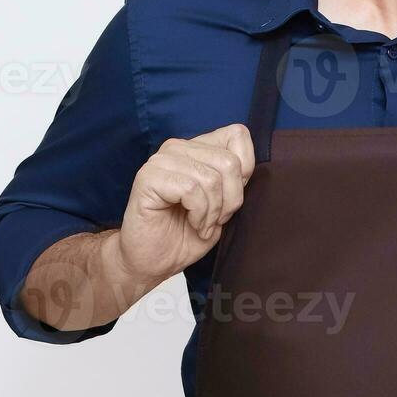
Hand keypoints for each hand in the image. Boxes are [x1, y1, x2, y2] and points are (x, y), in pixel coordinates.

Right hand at [113, 123, 254, 285]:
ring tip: (201, 224)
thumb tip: (247, 167)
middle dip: (231, 200)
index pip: (237, 135)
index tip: (229, 199)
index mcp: (197, 148)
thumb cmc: (187, 235)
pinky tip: (192, 224)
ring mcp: (161, 161)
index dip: (245, 172)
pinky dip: (199, 214)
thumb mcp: (224, 206)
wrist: (153, 261)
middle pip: (229, 161)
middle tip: (216, 220)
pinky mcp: (148, 177)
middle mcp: (178, 148)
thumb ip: (236, 180)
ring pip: (211, 178)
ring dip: (213, 212)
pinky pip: (191, 189)